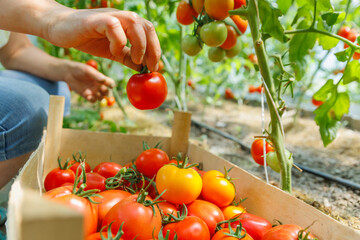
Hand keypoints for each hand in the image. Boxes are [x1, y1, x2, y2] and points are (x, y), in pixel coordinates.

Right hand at [44, 8, 160, 71]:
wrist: (59, 29)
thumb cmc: (86, 38)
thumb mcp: (112, 51)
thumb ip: (127, 57)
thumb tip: (143, 68)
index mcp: (127, 24)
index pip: (149, 32)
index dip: (156, 50)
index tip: (154, 68)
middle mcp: (121, 17)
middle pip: (147, 26)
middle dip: (153, 49)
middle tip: (149, 67)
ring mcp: (110, 16)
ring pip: (134, 22)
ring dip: (140, 44)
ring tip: (135, 60)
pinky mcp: (96, 19)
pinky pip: (113, 25)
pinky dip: (118, 40)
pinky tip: (114, 50)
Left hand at [61, 60, 114, 102]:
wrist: (68, 72)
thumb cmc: (79, 69)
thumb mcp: (87, 70)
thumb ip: (96, 75)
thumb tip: (104, 80)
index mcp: (101, 78)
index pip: (110, 83)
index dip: (112, 85)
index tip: (110, 85)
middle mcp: (98, 85)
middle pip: (107, 92)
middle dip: (106, 92)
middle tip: (101, 89)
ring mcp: (93, 91)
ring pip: (101, 98)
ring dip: (100, 97)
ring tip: (95, 94)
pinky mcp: (86, 95)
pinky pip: (93, 100)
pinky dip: (93, 100)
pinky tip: (89, 97)